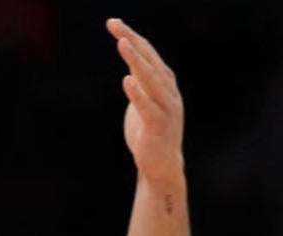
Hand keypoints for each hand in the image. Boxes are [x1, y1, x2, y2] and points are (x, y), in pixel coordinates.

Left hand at [107, 19, 183, 184]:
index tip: (113, 22)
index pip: (148, 54)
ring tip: (123, 43)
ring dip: (137, 60)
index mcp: (165, 83)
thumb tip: (131, 69)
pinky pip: (147, 107)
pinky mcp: (157, 126)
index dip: (132, 37)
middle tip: (114, 24)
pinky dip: (138, 93)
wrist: (161, 166)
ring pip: (150, 79)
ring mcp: (165, 108)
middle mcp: (168, 91)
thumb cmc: (151, 133)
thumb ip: (142, 85)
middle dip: (132, 40)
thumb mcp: (145, 102)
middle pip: (149, 60)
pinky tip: (127, 80)